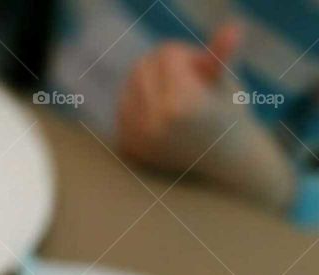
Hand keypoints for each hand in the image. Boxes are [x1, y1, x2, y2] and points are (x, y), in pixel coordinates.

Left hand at [115, 23, 294, 211]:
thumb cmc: (228, 117)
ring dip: (151, 84)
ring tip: (177, 99)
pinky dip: (138, 104)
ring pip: (129, 86)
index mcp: (182, 104)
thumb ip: (222, 55)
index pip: (166, 54)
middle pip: (142, 66)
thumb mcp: (226, 83)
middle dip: (165, 68)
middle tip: (188, 83)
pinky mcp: (130, 149)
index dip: (187, 56)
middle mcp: (155, 123)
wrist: (223, 164)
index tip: (203, 69)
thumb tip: (233, 28)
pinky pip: (122, 108)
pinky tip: (160, 115)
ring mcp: (138, 139)